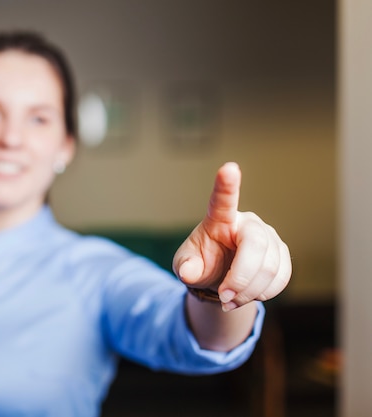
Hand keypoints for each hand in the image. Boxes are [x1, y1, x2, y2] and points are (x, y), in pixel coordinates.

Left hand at [172, 162, 291, 311]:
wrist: (220, 277)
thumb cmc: (201, 262)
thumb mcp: (186, 266)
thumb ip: (186, 268)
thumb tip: (189, 272)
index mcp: (219, 218)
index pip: (223, 199)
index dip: (227, 185)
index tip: (229, 168)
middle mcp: (248, 222)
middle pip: (256, 246)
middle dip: (241, 278)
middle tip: (224, 297)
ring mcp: (269, 237)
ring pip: (270, 267)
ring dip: (249, 292)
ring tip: (230, 299)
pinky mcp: (282, 254)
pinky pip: (281, 277)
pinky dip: (263, 294)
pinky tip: (247, 295)